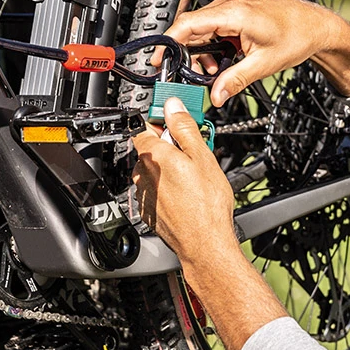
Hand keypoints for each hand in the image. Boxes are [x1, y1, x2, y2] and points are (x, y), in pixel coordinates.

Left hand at [131, 97, 237, 262]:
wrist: (204, 243)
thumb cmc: (206, 204)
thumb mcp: (202, 156)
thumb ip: (185, 128)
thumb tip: (174, 107)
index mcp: (154, 155)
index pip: (145, 126)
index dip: (162, 122)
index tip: (177, 123)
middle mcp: (143, 173)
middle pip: (151, 149)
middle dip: (170, 147)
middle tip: (193, 152)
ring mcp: (143, 193)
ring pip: (154, 170)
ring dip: (169, 168)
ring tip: (193, 176)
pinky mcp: (148, 210)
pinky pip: (155, 190)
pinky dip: (167, 187)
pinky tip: (187, 194)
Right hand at [164, 0, 349, 105]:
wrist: (316, 26)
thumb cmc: (297, 35)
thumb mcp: (263, 65)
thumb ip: (235, 81)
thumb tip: (215, 96)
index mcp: (233, 14)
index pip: (187, 24)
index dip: (168, 43)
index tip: (158, 60)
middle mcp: (228, 6)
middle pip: (190, 29)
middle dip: (188, 55)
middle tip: (192, 76)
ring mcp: (231, 7)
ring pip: (201, 30)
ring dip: (202, 54)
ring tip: (217, 71)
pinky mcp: (235, 12)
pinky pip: (212, 28)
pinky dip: (213, 47)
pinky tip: (225, 61)